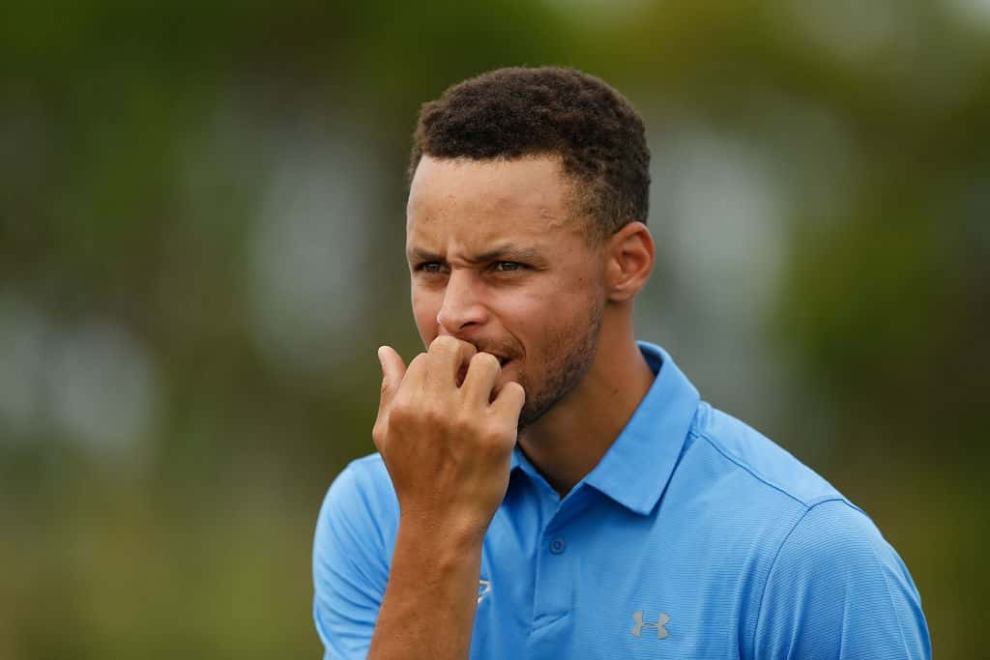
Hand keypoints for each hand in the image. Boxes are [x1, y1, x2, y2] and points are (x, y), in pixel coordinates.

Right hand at [373, 336, 525, 537]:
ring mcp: (467, 420)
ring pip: (488, 363)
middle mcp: (434, 407)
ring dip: (490, 377)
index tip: (448, 386)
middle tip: (470, 379)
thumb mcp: (387, 434)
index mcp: (405, 405)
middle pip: (454, 347)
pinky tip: (501, 417)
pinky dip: (511, 400)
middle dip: (464, 357)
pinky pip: (514, 391)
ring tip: (487, 398)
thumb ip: (388, 389)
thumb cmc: (412, 475)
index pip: (427, 355)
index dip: (440, 367)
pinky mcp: (498, 434)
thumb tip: (385, 351)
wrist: (440, 522)